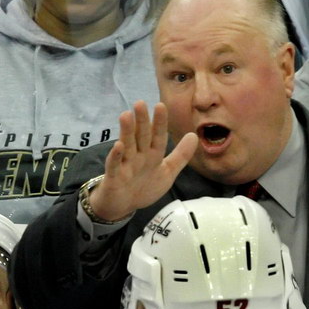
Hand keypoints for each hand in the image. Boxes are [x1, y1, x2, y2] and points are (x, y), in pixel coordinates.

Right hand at [89, 101, 197, 220]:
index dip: (159, 123)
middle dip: (141, 122)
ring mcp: (125, 165)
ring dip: (126, 132)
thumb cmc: (144, 186)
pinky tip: (118, 146)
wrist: (123, 205)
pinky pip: (115, 165)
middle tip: (140, 103)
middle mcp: (138, 156)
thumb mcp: (167, 171)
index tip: (161, 105)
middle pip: (141, 137)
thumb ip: (181, 156)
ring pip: (127, 146)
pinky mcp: (114, 177)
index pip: (157, 137)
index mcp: (152, 155)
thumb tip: (194, 135)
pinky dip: (116, 156)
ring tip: (126, 115)